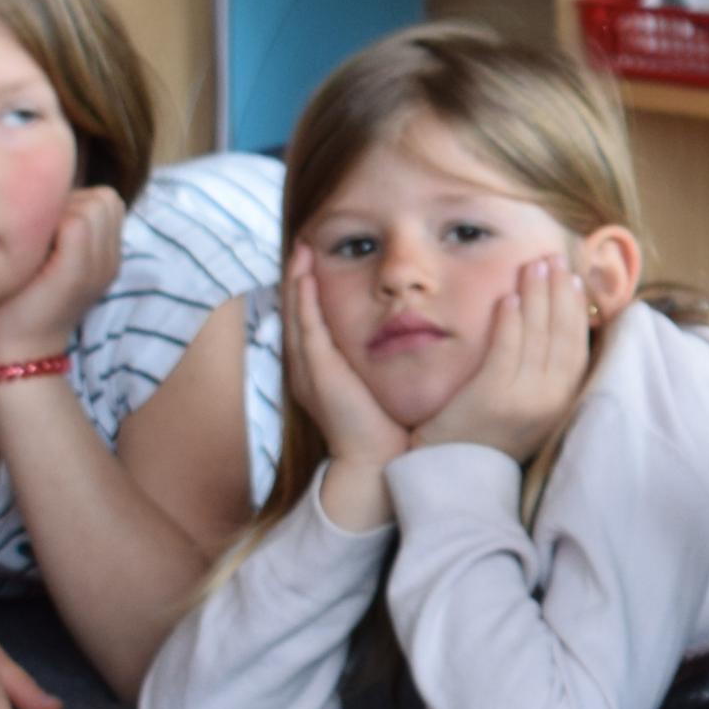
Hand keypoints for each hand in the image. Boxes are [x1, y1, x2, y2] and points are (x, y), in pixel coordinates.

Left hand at [0, 186, 125, 370]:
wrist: (18, 350)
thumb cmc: (20, 302)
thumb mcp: (49, 263)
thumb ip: (59, 232)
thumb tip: (41, 196)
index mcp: (107, 257)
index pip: (108, 200)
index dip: (77, 201)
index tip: (47, 226)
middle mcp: (110, 259)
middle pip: (105, 198)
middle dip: (71, 201)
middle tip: (40, 230)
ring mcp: (99, 265)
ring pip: (94, 204)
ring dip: (60, 210)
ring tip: (36, 237)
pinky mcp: (76, 270)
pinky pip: (76, 221)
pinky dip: (50, 222)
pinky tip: (29, 244)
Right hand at [279, 249, 412, 524]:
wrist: (378, 464)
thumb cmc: (387, 429)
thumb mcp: (383, 386)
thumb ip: (386, 362)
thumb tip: (412, 335)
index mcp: (322, 370)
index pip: (310, 321)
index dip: (310, 291)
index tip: (319, 260)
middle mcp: (308, 368)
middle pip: (296, 312)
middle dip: (297, 278)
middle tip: (304, 245)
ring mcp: (309, 370)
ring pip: (295, 315)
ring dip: (295, 281)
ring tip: (302, 250)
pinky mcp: (319, 373)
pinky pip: (306, 328)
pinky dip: (303, 301)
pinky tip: (305, 276)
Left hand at [414, 259, 594, 462]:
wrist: (451, 479)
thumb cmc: (482, 440)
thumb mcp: (523, 411)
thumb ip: (538, 378)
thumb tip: (546, 332)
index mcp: (562, 405)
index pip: (578, 348)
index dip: (577, 310)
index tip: (572, 278)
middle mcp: (550, 403)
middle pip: (563, 336)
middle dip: (560, 293)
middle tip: (553, 259)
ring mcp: (524, 402)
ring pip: (538, 337)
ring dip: (538, 297)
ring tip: (533, 266)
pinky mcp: (492, 399)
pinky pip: (506, 350)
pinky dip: (510, 320)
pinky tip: (507, 296)